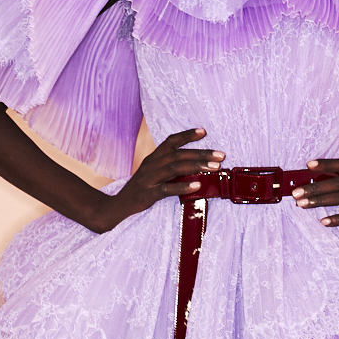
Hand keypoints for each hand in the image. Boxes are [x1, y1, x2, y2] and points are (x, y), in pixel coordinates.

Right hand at [96, 128, 222, 231]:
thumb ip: (170, 168)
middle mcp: (151, 164)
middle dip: (201, 153)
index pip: (171, 141)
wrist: (118, 206)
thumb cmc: (141, 189)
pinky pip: (167, 189)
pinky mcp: (148, 194)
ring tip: (214, 168)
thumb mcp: (153, 174)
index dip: (187, 135)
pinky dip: (183, 186)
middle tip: (221, 155)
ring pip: (174, 167)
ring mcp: (149, 179)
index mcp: (154, 158)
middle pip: (178, 154)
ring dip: (196, 166)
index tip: (205, 132)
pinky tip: (197, 185)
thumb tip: (195, 165)